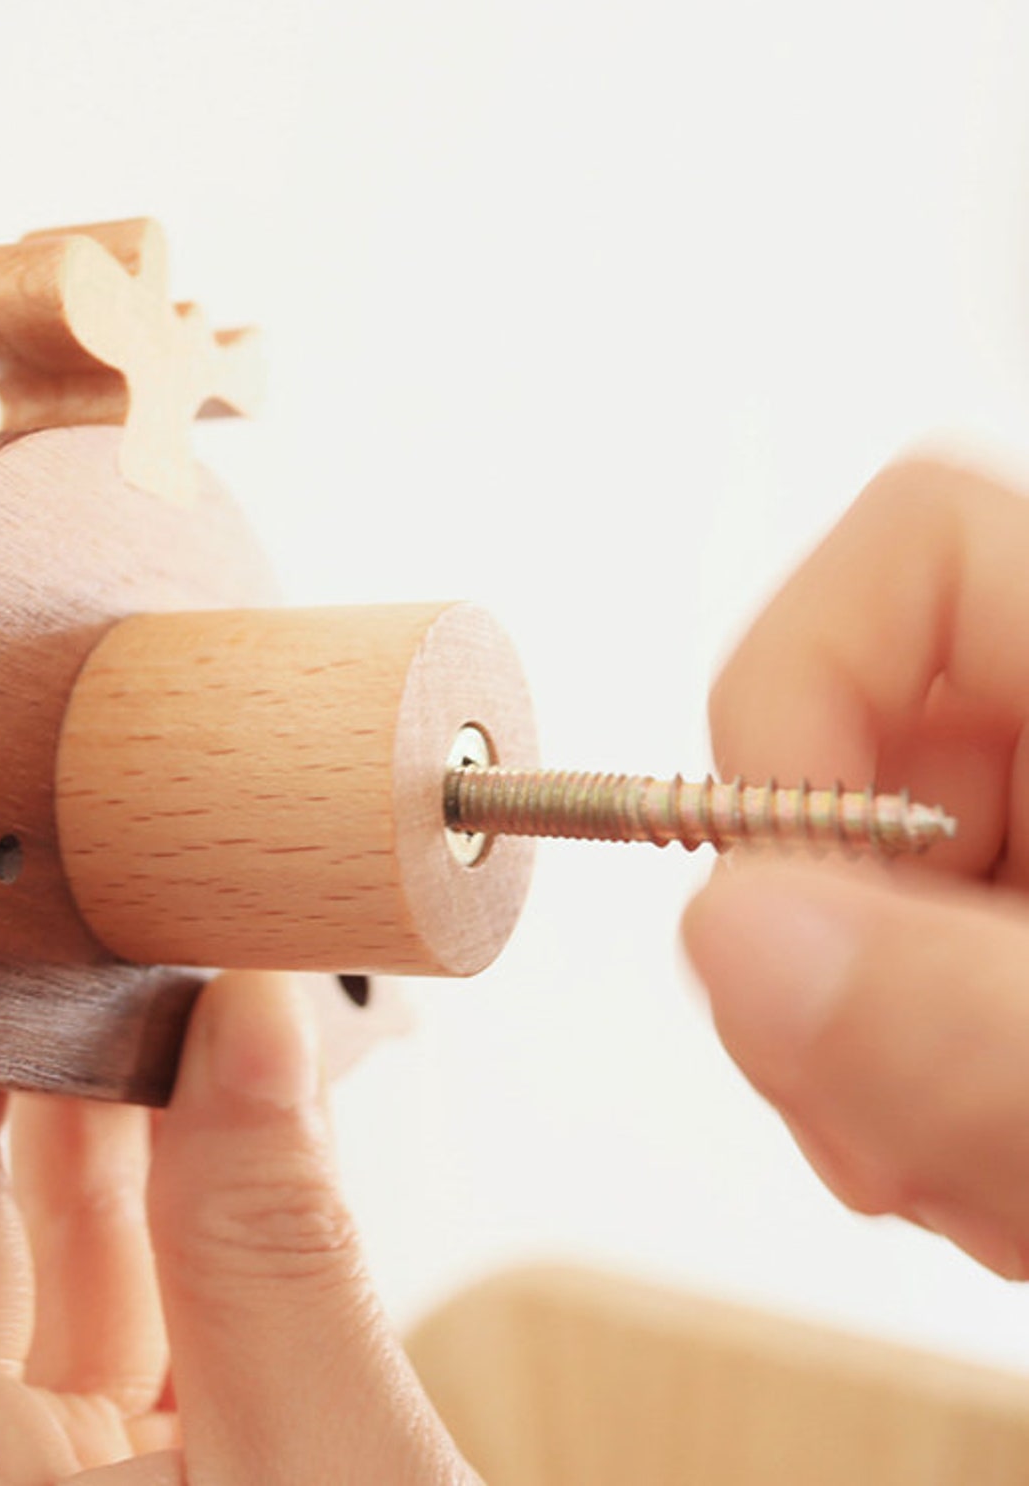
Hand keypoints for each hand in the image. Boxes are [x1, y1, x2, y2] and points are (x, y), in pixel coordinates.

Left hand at [0, 970, 476, 1484]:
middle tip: (13, 863)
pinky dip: (166, 1155)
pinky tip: (221, 1057)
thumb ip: (277, 1248)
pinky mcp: (134, 1463)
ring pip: (13, 1225)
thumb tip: (251, 1014)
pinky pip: (117, 1271)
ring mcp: (34, 1480)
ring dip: (77, 1076)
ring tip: (136, 931)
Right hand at [682, 457, 1028, 1276]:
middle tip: (863, 1100)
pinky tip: (975, 1156)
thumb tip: (736, 935)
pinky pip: (925, 944)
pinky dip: (911, 1063)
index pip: (916, 549)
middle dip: (821, 929)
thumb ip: (975, 1023)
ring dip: (863, 1026)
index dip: (797, 695)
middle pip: (871, 732)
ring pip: (877, 861)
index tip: (780, 880)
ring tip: (954, 1163)